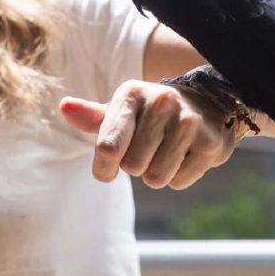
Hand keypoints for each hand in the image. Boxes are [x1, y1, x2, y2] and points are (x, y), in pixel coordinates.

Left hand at [60, 79, 245, 189]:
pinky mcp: (210, 142)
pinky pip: (179, 181)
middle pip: (132, 167)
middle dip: (137, 165)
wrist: (206, 103)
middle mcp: (161, 102)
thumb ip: (92, 116)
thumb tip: (65, 107)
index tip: (107, 166)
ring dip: (158, 172)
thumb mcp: (122, 110)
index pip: (107, 146)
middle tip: (150, 146)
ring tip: (168, 149)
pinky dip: (180, 175)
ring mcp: (187, 121)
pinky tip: (186, 153)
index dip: (103, 167)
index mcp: (131, 94)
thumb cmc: (151, 113)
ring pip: (156, 178)